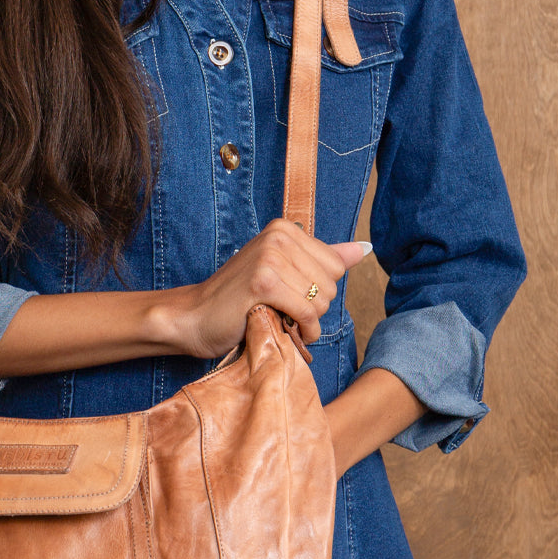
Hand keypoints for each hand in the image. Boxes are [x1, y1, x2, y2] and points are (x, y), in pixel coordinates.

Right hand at [171, 219, 372, 358]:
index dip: (318, 290)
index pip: (336, 265)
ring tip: (279, 318)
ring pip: (321, 300)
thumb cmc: (238, 299)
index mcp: (284, 229)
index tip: (290, 295)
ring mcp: (270, 258)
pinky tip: (285, 329)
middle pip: (331, 283)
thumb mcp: (283, 272)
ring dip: (306, 321)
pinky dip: (302, 329)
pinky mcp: (262, 283)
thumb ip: (323, 260)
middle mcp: (278, 236)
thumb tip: (362, 249)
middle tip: (282, 310)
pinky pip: (306, 311)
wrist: (195, 317)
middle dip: (313, 306)